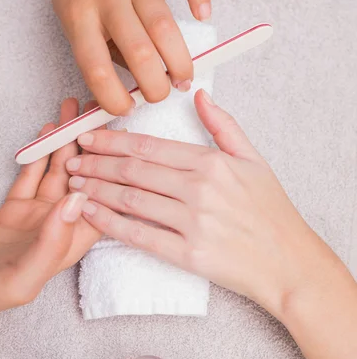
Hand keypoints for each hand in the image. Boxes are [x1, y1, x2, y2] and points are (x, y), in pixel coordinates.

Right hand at [0, 99, 99, 345]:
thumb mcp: (21, 276)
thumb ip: (51, 242)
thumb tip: (78, 200)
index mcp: (71, 245)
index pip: (102, 204)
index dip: (111, 172)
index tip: (118, 140)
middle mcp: (61, 226)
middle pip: (83, 179)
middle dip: (90, 147)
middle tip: (94, 112)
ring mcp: (39, 214)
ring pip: (58, 172)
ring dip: (66, 143)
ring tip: (72, 111)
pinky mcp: (16, 207)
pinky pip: (32, 174)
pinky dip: (39, 153)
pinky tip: (48, 132)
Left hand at [66, 89, 339, 319]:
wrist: (289, 263)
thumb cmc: (272, 212)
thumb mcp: (255, 160)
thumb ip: (225, 126)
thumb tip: (201, 94)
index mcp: (211, 163)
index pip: (149, 147)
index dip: (113, 141)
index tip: (88, 138)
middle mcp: (198, 189)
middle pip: (133, 171)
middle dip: (96, 164)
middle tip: (71, 161)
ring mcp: (192, 223)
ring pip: (131, 200)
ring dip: (97, 190)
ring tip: (73, 185)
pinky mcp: (188, 255)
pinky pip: (139, 236)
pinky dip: (110, 224)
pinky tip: (90, 214)